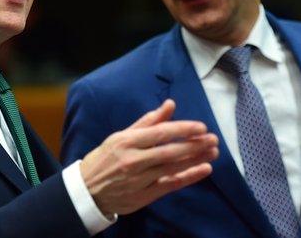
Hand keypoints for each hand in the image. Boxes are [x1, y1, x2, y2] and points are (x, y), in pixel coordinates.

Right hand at [80, 99, 218, 216]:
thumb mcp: (121, 136)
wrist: (87, 191)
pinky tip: (204, 169)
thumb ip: (147, 121)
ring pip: (172, 168)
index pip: (159, 133)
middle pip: (169, 151)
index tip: (201, 126)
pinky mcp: (143, 196)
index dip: (182, 129)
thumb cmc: (105, 158)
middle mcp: (133, 160)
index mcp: (126, 141)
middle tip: (213, 139)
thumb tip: (170, 105)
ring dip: (195, 159)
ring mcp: (138, 180)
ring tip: (213, 151)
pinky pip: (170, 185)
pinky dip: (189, 177)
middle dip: (194, 145)